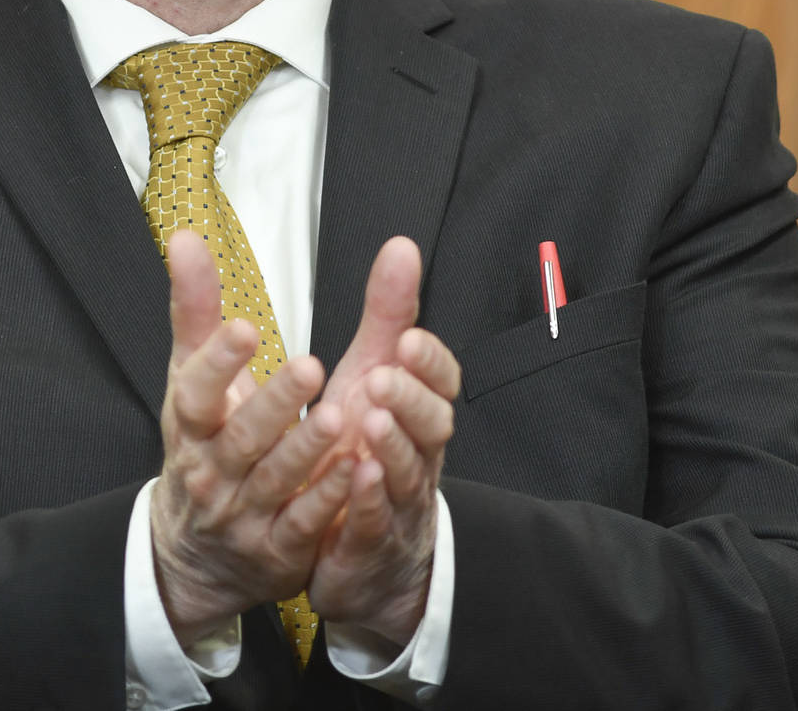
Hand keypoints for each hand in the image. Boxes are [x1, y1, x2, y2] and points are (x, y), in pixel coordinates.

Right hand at [150, 229, 357, 645]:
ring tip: (342, 416)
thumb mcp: (191, 379)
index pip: (196, 392)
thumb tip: (184, 236)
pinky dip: (328, 499)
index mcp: (190, 424)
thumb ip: (195, 309)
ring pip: (274, 480)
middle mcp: (211, 470)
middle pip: (240, 437)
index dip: (217, 362)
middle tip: (311, 365)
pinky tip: (357, 471)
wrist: (196, 549)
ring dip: (307, 450)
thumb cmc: (203, 442)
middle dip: (274, 403)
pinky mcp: (276, 548)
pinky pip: (303, 524)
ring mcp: (242, 513)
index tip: (245, 327)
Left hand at [306, 237, 461, 646]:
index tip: (407, 339)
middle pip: (432, 428)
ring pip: (407, 475)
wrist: (366, 552)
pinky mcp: (371, 543)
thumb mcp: (373, 374)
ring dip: (394, 448)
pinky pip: (375, 523)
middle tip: (383, 377)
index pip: (440, 384)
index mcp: (418, 413)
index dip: (429, 364)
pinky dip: (370, 502)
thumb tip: (401, 245)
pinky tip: (357, 479)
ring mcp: (399, 502)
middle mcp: (417, 455)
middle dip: (411, 400)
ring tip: (371, 423)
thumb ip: (388, 314)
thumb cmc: (365, 450)